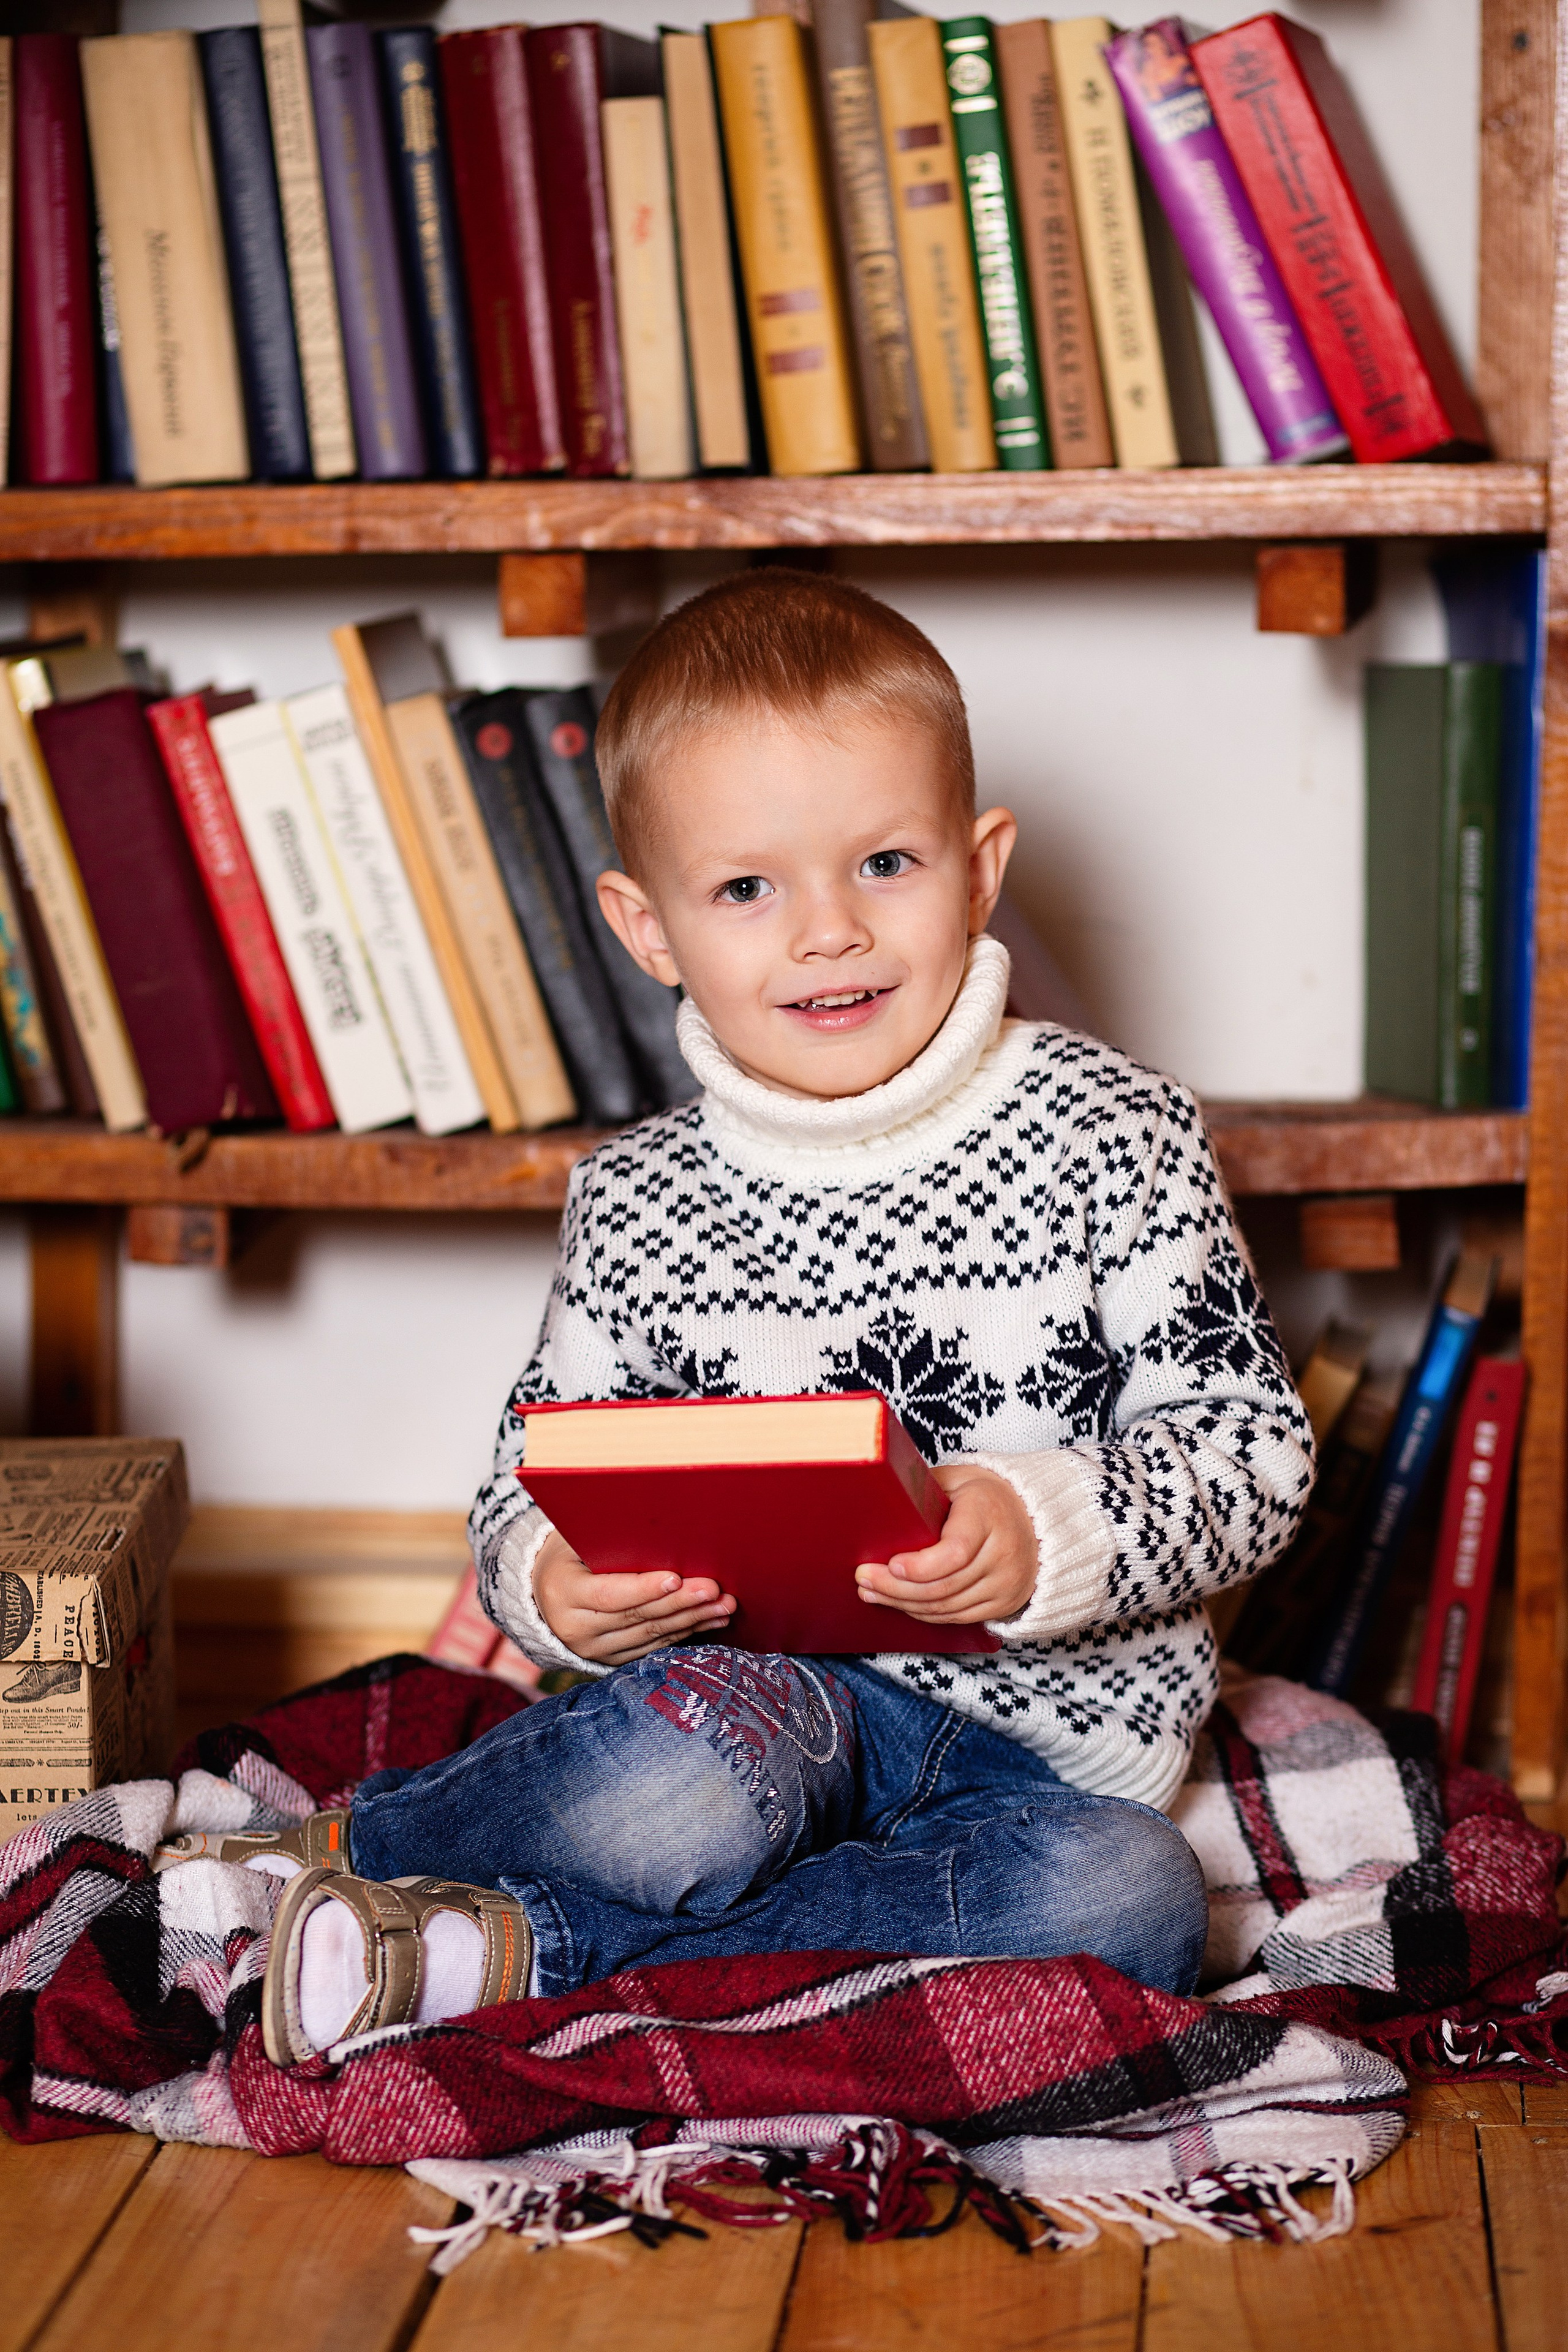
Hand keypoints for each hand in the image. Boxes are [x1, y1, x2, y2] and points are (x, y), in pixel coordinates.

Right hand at [533, 1528, 736, 1663]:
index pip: (610, 1595)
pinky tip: (710, 1620)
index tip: (676, 1577)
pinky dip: (684, 1633)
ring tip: (724, 1605)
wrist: (544, 1592)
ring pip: (651, 1636)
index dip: (644, 1588)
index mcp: (564, 1592)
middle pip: (637, 1616)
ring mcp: (594, 1650)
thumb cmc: (570, 1553)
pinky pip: (653, 1647)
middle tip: (714, 1590)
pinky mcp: (611, 1660)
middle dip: (680, 1602)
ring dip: (692, 1620)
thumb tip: (664, 1529)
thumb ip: (612, 1539)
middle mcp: (577, 1628)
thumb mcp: (578, 1540)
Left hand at [854, 1465, 1035, 1625]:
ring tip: (871, 1593)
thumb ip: (926, 1487)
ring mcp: (1005, 1583)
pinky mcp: (1003, 1603)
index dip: (920, 1566)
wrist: (1036, 1520)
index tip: (890, 1565)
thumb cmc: (986, 1496)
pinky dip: (926, 1613)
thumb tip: (883, 1495)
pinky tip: (901, 1604)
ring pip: (947, 1606)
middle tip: (864, 1580)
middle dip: (896, 1588)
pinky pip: (957, 1617)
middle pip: (945, 1585)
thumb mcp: (960, 1478)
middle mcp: (1003, 1553)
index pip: (955, 1552)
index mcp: (989, 1515)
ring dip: (904, 1604)